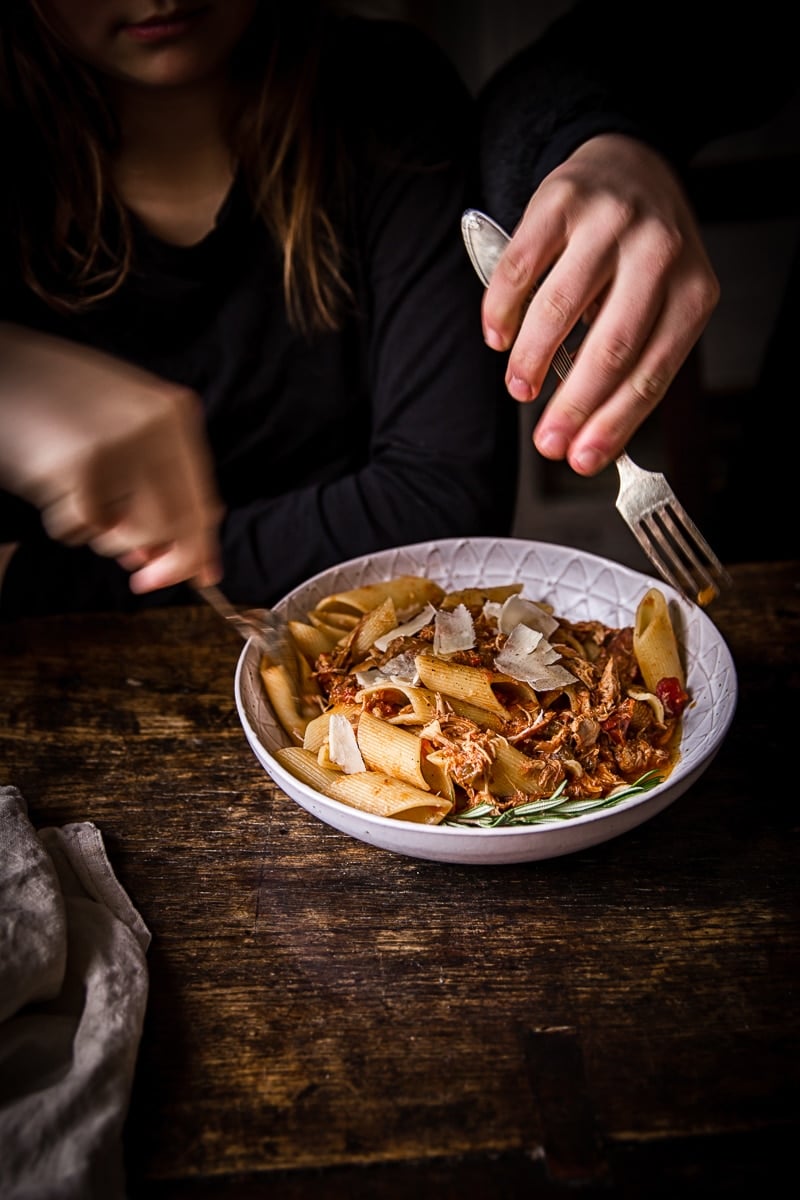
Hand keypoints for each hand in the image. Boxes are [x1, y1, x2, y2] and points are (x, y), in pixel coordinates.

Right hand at [0, 324, 222, 592]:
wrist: (2, 367)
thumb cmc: (59, 399)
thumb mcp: (124, 424)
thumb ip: (157, 481)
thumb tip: (180, 556)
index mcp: (175, 413)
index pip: (204, 498)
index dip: (202, 546)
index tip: (202, 578)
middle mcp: (158, 427)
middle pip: (183, 526)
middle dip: (168, 566)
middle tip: (144, 580)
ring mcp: (122, 445)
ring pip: (138, 534)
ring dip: (110, 540)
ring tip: (83, 504)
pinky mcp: (81, 465)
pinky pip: (85, 527)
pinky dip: (68, 524)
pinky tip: (51, 489)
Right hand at [480, 134, 719, 474]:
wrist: (627, 164)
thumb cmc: (640, 257)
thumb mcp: (661, 304)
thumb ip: (633, 362)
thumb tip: (589, 440)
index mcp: (692, 291)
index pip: (651, 373)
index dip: (613, 424)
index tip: (580, 460)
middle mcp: (658, 252)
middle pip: (612, 348)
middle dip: (573, 406)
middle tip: (546, 443)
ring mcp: (609, 222)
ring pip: (560, 309)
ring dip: (532, 361)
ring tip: (519, 389)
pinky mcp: (560, 200)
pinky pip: (521, 269)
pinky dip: (502, 312)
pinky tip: (498, 338)